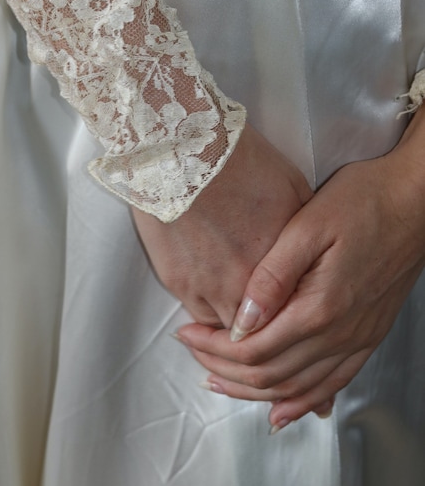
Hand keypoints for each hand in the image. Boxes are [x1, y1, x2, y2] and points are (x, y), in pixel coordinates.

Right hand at [132, 123, 311, 328]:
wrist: (186, 151)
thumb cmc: (242, 163)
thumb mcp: (293, 193)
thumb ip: (301, 236)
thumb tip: (308, 257)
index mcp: (282, 267)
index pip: (291, 315)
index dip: (292, 322)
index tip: (292, 322)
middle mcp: (249, 286)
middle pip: (259, 332)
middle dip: (263, 334)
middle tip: (265, 330)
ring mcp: (211, 289)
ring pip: (226, 331)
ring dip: (231, 327)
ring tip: (235, 317)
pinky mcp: (179, 282)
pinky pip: (196, 315)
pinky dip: (205, 314)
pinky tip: (210, 300)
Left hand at [176, 108, 424, 427]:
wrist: (417, 200)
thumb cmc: (364, 201)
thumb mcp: (308, 226)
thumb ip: (272, 277)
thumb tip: (241, 322)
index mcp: (320, 308)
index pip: (253, 350)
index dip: (213, 348)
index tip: (186, 333)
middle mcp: (341, 334)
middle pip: (270, 375)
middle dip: (224, 371)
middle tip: (193, 352)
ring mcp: (358, 339)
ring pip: (298, 388)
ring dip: (254, 392)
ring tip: (220, 382)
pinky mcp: (369, 335)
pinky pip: (334, 384)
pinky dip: (303, 401)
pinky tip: (284, 410)